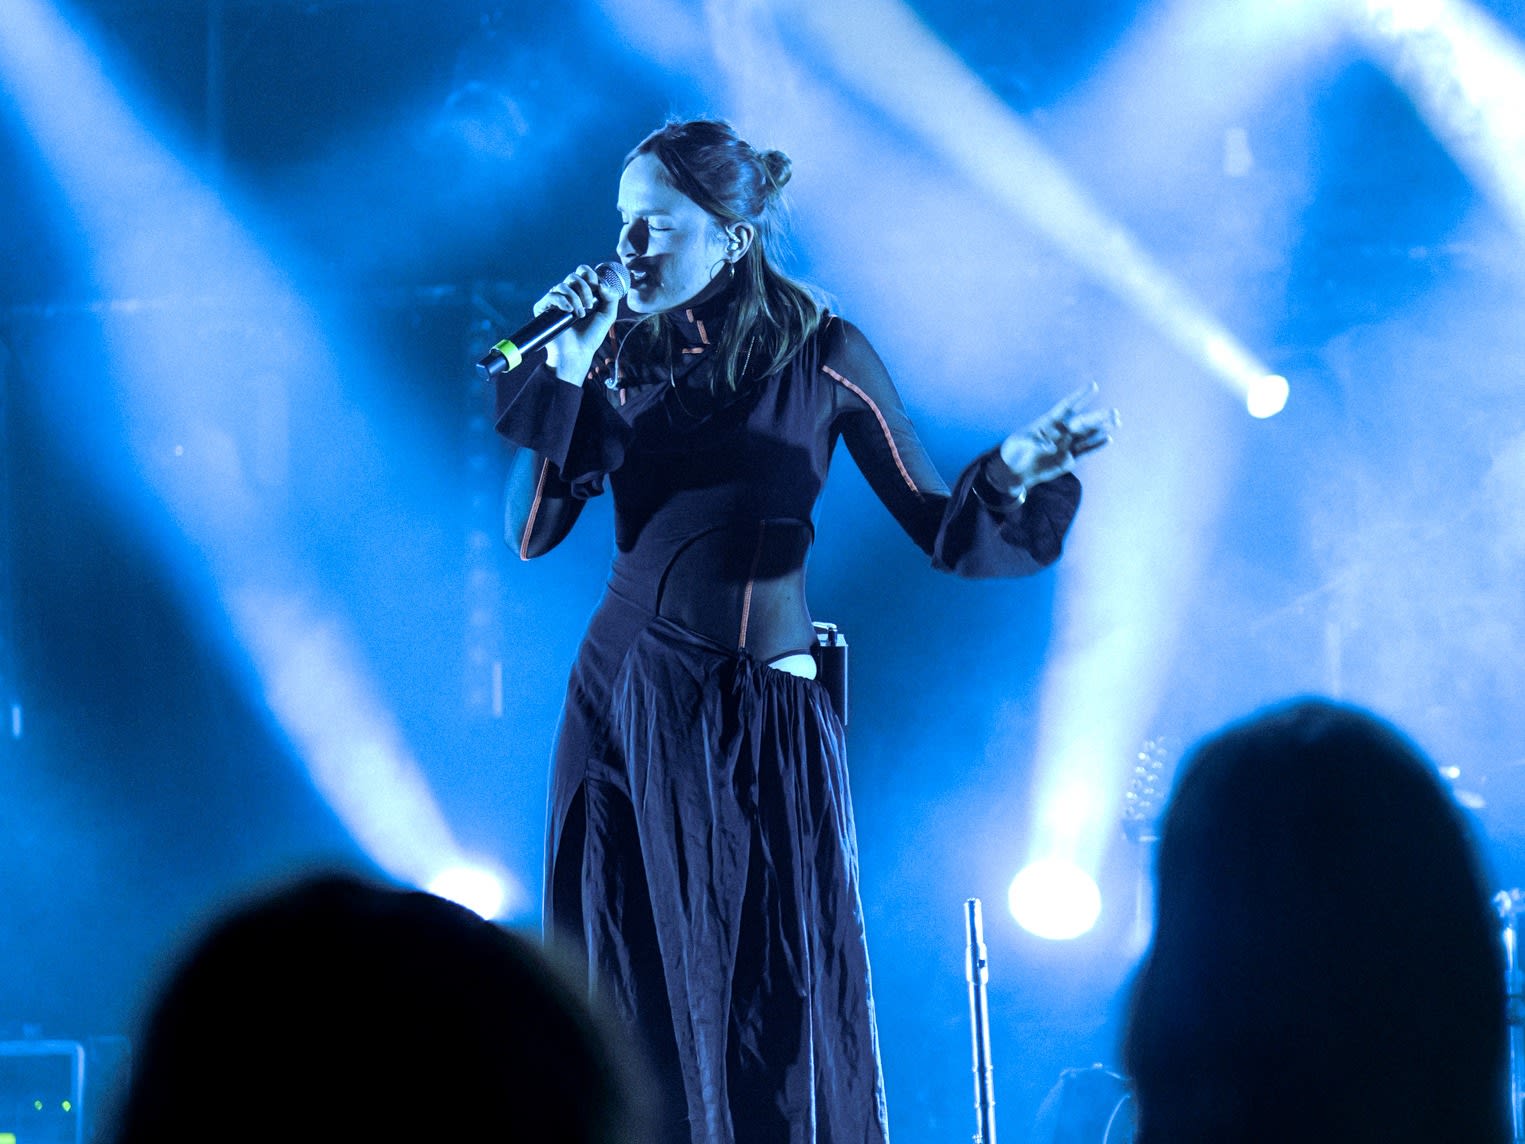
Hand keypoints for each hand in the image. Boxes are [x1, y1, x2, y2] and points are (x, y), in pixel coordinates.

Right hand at [534, 264, 621, 383]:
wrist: (577, 352)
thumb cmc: (592, 336)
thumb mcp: (608, 315)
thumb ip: (611, 296)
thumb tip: (602, 283)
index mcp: (582, 293)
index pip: (584, 272)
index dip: (593, 277)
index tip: (600, 292)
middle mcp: (568, 294)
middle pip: (574, 276)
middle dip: (585, 288)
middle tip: (590, 305)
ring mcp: (555, 301)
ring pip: (563, 285)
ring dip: (575, 298)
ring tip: (580, 314)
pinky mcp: (544, 308)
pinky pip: (551, 295)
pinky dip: (562, 300)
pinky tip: (569, 310)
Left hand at [995, 382, 1118, 495]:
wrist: (1015, 471)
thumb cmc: (1014, 451)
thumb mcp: (1019, 442)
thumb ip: (1034, 442)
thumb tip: (1051, 446)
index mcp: (1049, 422)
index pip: (1068, 406)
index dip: (1080, 396)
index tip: (1093, 385)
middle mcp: (1061, 432)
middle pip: (1083, 421)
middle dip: (1098, 416)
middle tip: (1114, 412)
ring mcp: (1066, 445)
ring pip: (1087, 435)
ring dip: (1101, 428)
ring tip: (1116, 421)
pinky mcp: (1068, 460)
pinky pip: (1085, 451)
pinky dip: (1096, 445)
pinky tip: (1108, 438)